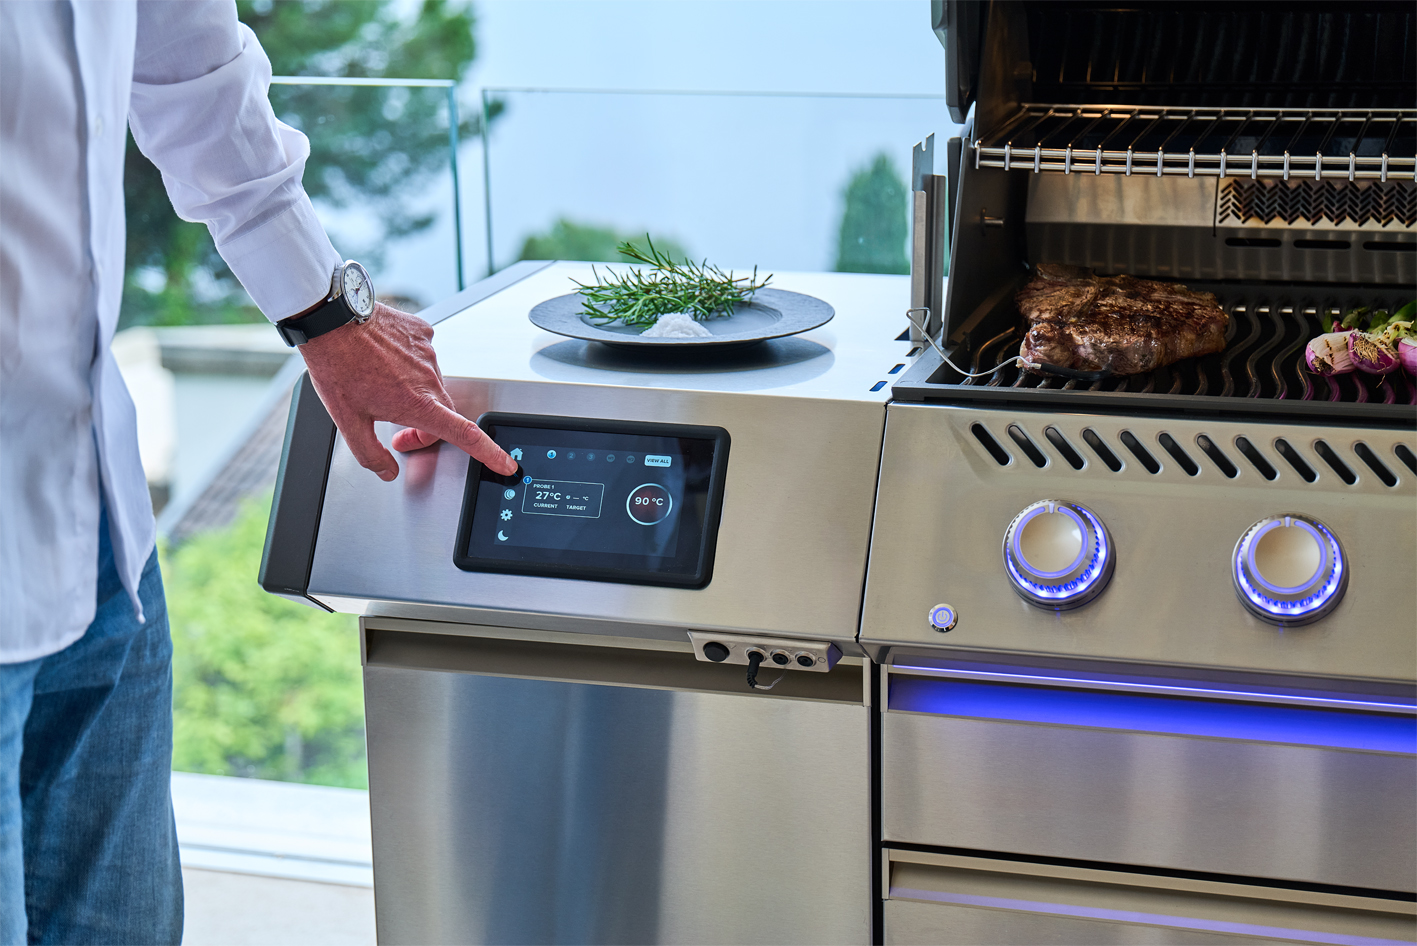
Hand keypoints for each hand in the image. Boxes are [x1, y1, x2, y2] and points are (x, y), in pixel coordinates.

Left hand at [299, 302, 514, 480]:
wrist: (332, 319)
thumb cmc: (338, 366)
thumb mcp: (347, 422)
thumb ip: (370, 456)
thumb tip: (387, 472)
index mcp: (417, 404)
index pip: (465, 435)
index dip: (489, 454)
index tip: (506, 464)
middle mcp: (429, 378)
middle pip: (443, 415)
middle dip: (425, 430)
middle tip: (397, 435)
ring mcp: (428, 353)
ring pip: (432, 386)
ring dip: (416, 396)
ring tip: (381, 388)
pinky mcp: (423, 333)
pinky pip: (426, 357)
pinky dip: (412, 366)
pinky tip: (387, 362)